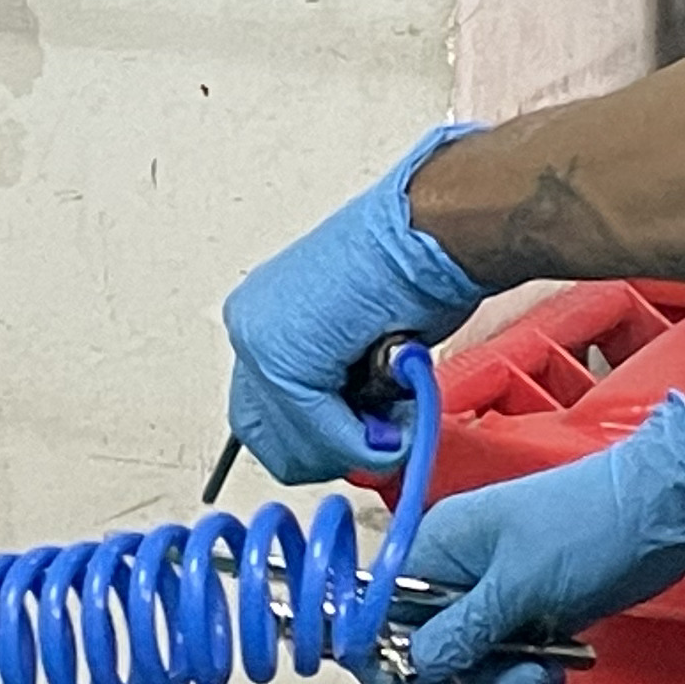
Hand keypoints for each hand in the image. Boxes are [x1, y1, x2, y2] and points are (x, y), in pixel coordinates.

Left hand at [222, 127, 487, 483]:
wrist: (433, 232)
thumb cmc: (416, 265)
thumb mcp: (361, 336)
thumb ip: (340, 385)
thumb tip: (349, 435)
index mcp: (264, 316)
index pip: (263, 415)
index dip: (316, 441)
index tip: (360, 439)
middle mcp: (251, 327)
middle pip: (265, 439)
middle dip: (326, 452)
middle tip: (379, 434)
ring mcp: (261, 344)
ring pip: (293, 444)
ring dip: (352, 446)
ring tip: (396, 411)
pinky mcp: (285, 360)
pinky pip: (322, 432)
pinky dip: (367, 441)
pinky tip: (398, 409)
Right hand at [382, 395, 684, 683]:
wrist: (667, 509)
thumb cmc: (588, 527)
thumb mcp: (520, 583)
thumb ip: (462, 630)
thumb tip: (412, 665)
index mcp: (439, 545)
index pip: (385, 607)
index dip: (385, 653)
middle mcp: (460, 571)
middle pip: (427, 644)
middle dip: (451, 681)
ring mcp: (500, 594)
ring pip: (474, 661)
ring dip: (504, 681)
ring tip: (544, 675)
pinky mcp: (536, 612)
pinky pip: (514, 659)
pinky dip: (532, 674)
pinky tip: (560, 670)